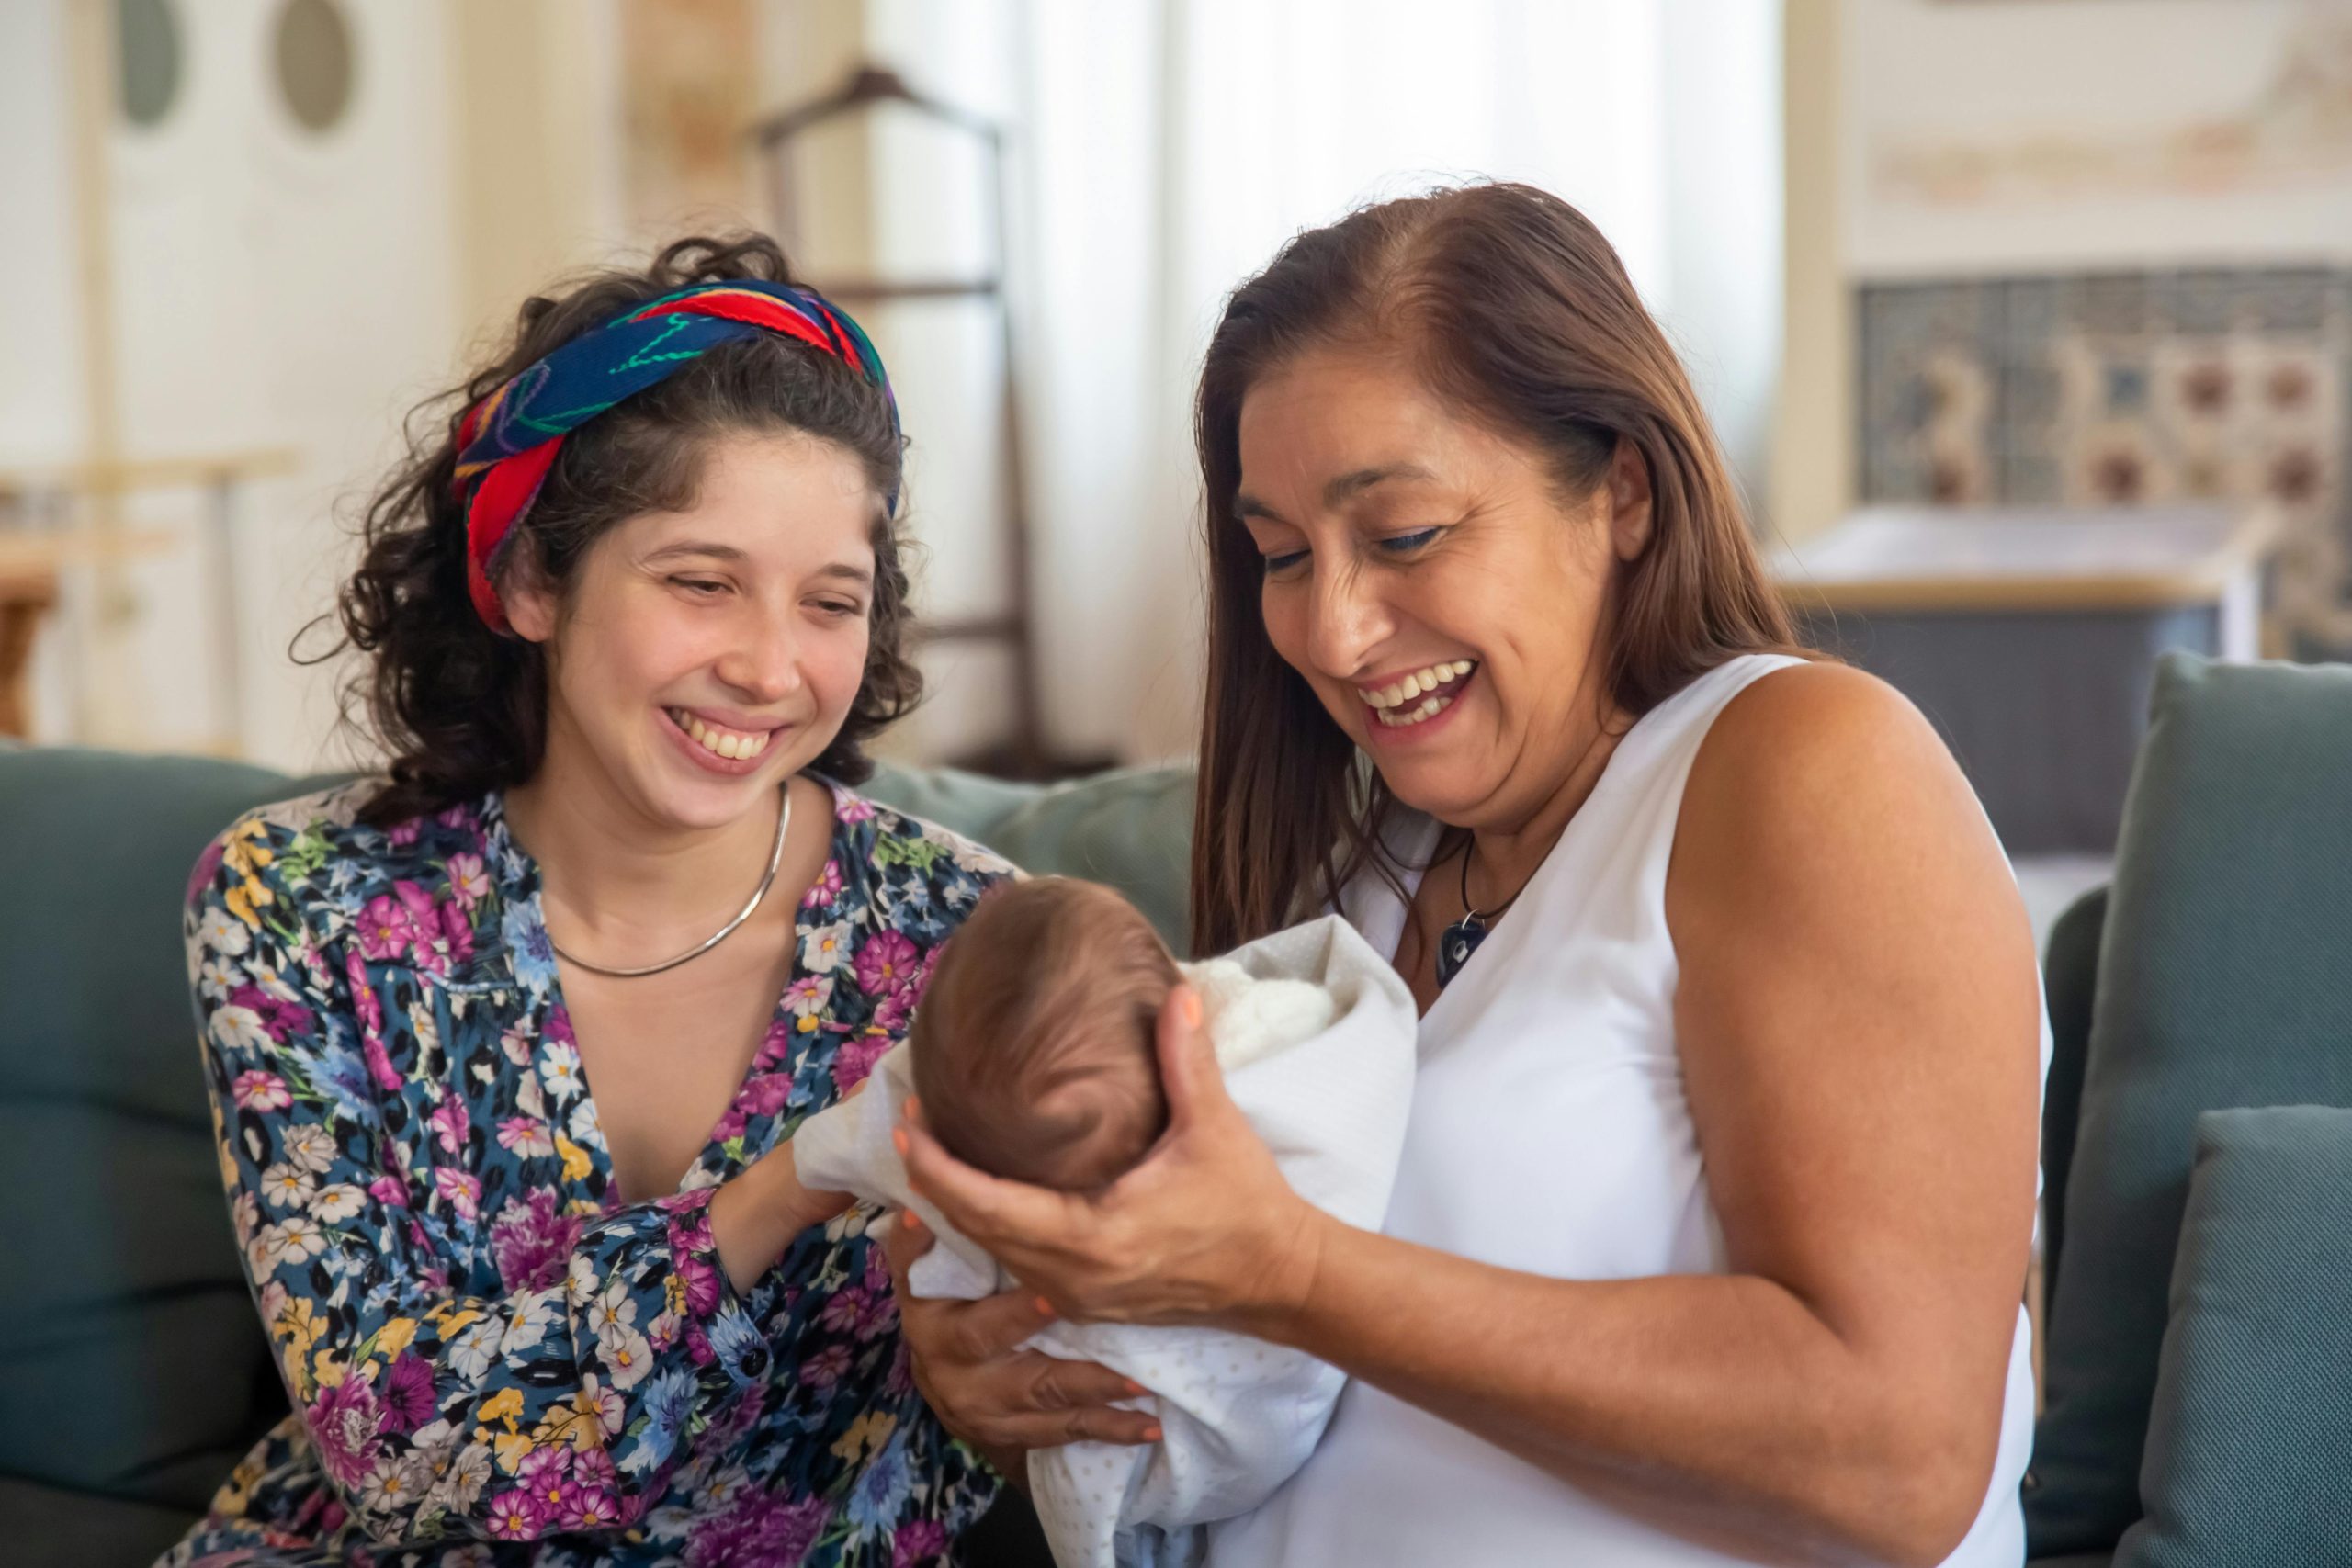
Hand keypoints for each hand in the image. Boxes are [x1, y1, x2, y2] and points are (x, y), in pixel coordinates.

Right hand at [881, 1211, 1158, 1458]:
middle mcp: (955, 1374)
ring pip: (1047, 1404)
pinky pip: (1065, 1433)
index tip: (1055, 1295)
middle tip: (1122, 1359)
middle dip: (1071, 1368)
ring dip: (1097, 1395)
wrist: (939, 1373)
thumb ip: (921, 1239)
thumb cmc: (943, 1299)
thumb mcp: (920, 1269)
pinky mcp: (1014, 1434)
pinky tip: (1151, 1427)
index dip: (1014, 1313)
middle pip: (1017, 1372)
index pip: (971, 1319)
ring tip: (1143, 1387)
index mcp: (934, 1326)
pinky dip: (1109, 1430)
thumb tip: (922, 1198)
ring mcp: (985, 1411)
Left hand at [897, 985, 1328, 1332]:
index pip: (987, 1205)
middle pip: (975, 1230)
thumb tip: (1175, 992)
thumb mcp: (1216, 1126)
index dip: (938, 1166)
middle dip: (934, 1180)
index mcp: (1094, 1236)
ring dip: (957, 1206)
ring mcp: (1075, 1298)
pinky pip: (1015, 1266)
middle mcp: (1072, 1278)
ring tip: (931, 1152)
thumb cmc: (1247, 1203)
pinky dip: (989, 1228)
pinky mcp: (1084, 1303)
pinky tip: (979, 1193)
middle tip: (909, 1123)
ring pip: (992, 1253)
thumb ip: (1188, 1059)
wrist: (1279, 1278)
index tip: (909, 1121)